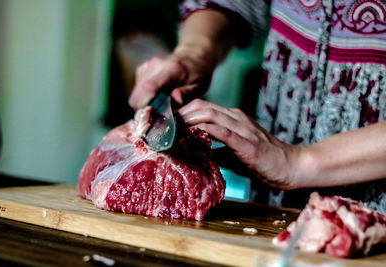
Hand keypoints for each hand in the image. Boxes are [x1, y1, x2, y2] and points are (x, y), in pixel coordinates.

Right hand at [128, 48, 215, 109]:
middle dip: (145, 110)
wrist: (192, 56)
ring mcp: (146, 67)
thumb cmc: (198, 73)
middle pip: (137, 96)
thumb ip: (186, 94)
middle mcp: (154, 65)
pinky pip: (137, 92)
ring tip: (162, 104)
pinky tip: (158, 96)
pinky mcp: (141, 70)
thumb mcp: (199, 86)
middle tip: (160, 116)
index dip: (145, 105)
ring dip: (145, 105)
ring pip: (135, 96)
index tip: (151, 118)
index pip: (149, 87)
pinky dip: (145, 98)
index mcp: (172, 69)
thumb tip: (174, 102)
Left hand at [178, 99, 302, 189]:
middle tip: (164, 127)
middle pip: (202, 106)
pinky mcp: (246, 142)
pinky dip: (201, 132)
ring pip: (208, 114)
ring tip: (171, 131)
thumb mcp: (235, 154)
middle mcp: (236, 118)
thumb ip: (218, 151)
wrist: (292, 166)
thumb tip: (197, 155)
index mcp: (234, 119)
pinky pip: (220, 131)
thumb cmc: (265, 161)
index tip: (168, 124)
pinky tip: (189, 138)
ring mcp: (242, 128)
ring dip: (187, 120)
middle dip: (180, 114)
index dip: (183, 112)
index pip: (203, 107)